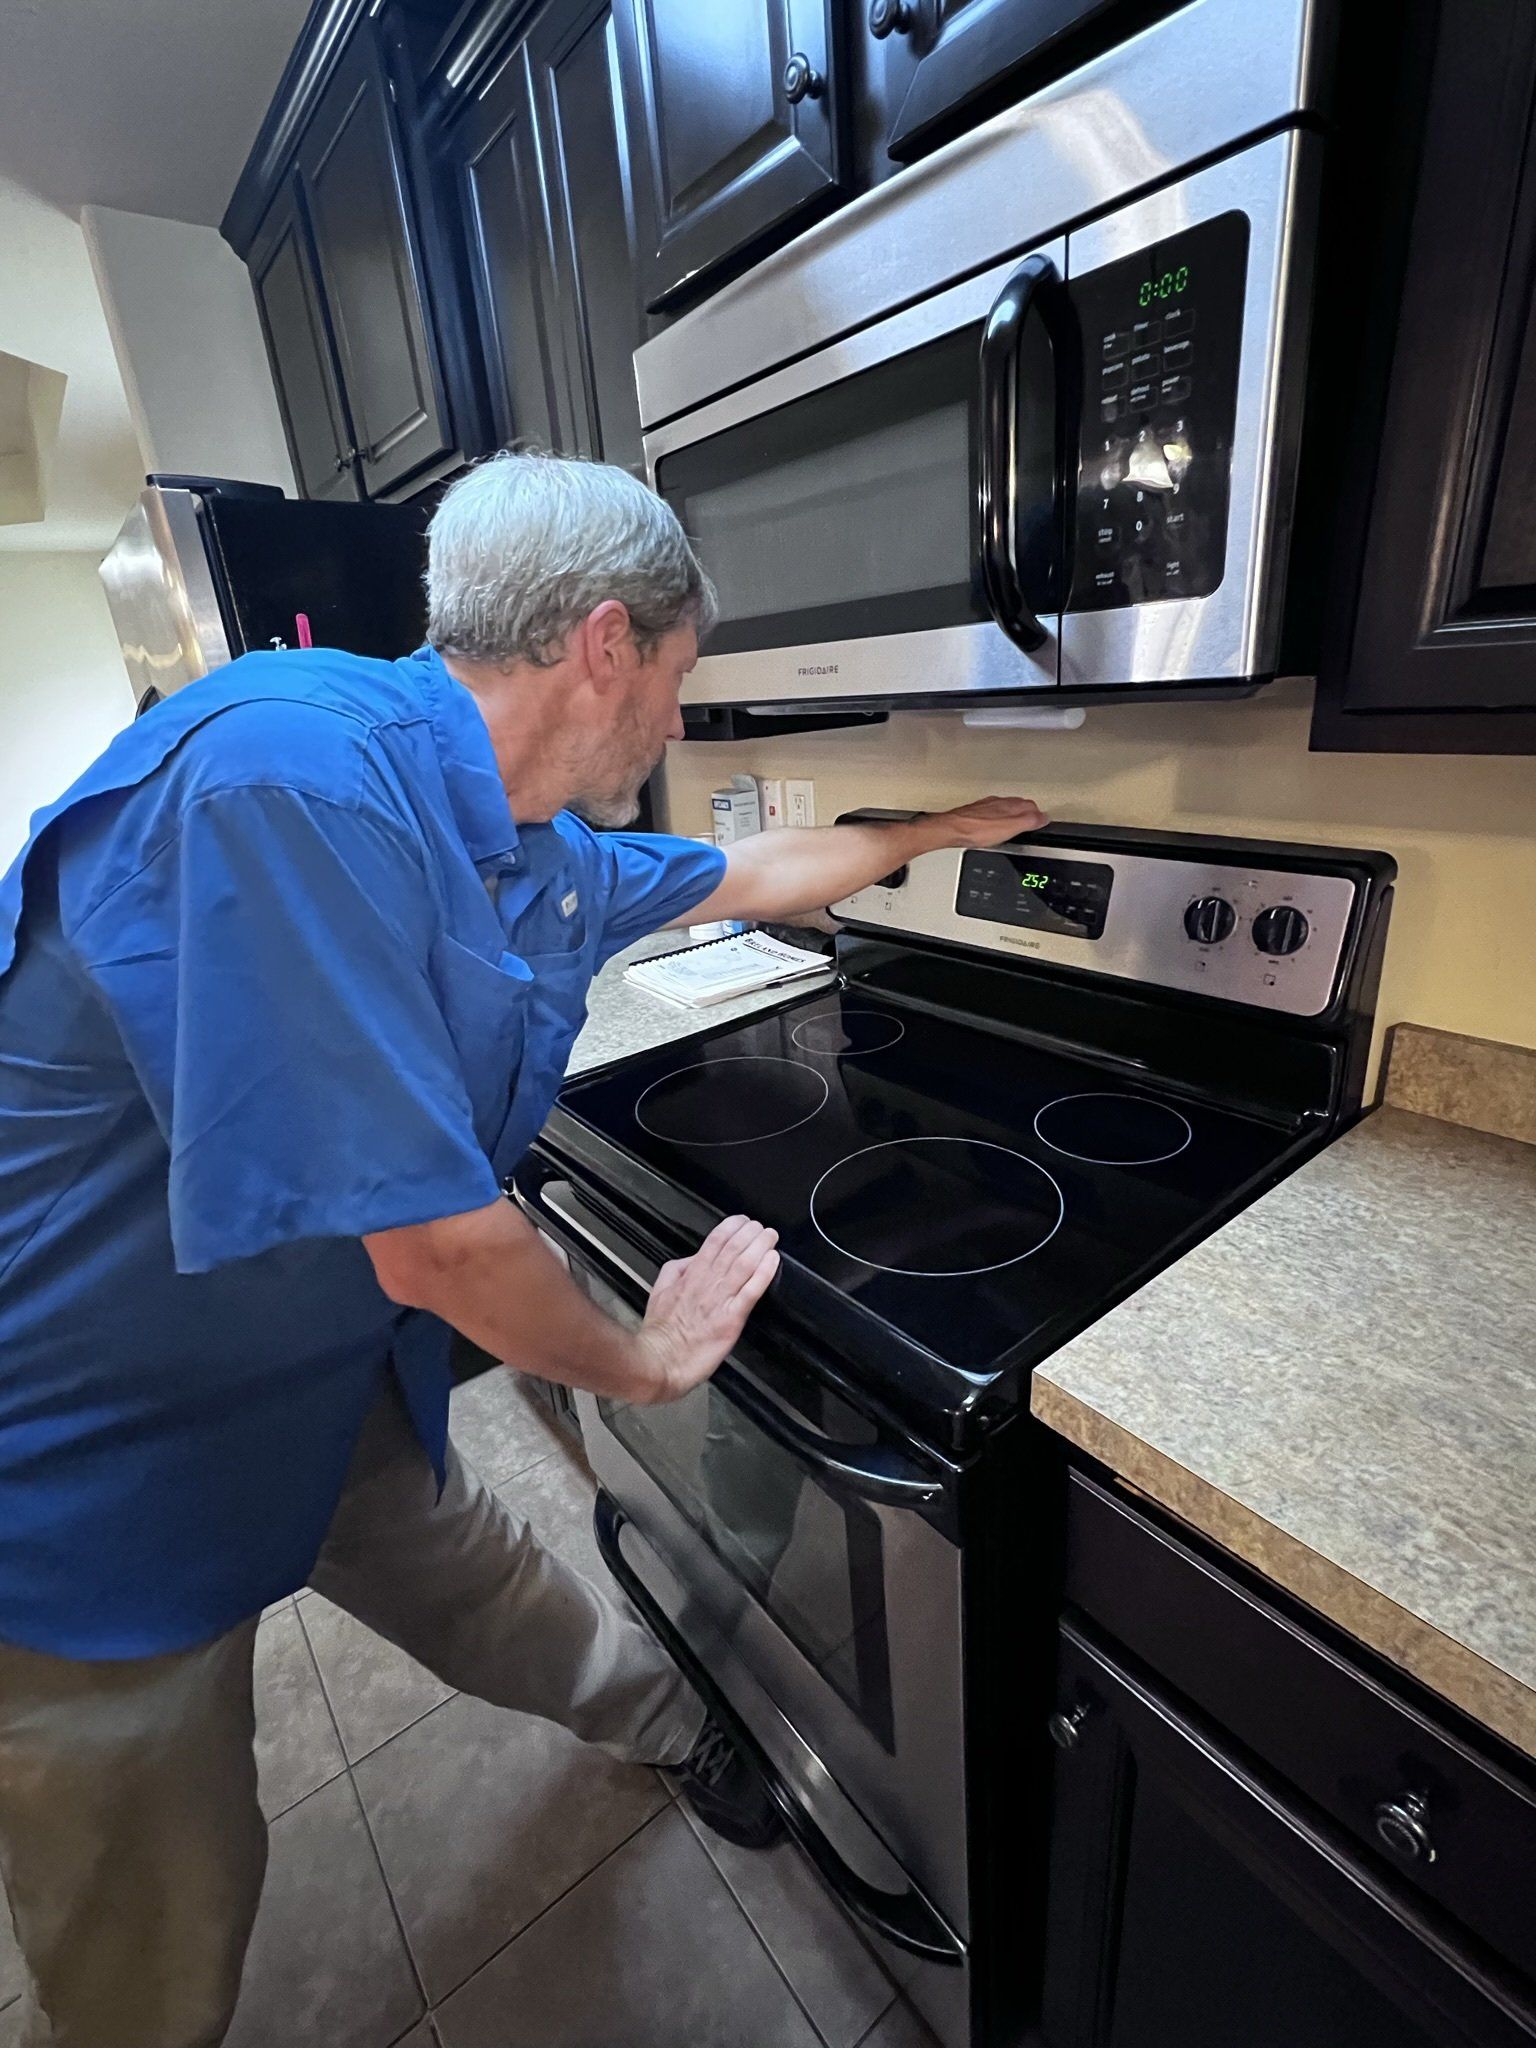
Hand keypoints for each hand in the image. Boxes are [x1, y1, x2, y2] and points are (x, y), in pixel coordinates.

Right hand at [634, 1214, 779, 1402]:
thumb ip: (678, 1270)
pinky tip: (772, 1261)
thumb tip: (693, 1258)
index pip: (714, 1242)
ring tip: (770, 1236)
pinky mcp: (731, 1319)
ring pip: (743, 1264)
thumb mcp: (660, 1289)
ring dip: (759, 1246)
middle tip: (761, 1226)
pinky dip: (763, 1274)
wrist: (660, 1361)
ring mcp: (720, 1300)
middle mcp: (707, 1283)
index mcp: (691, 1275)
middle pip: (732, 1249)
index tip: (743, 1221)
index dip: (732, 1227)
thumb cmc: (661, 1331)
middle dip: (750, 1233)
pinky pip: (750, 1291)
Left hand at [918, 795, 1048, 849]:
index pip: (1031, 806)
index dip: (1038, 815)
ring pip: (1005, 806)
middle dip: (1028, 811)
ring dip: (1013, 812)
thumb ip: (1028, 821)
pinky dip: (998, 816)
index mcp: (1009, 805)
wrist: (952, 829)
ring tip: (1017, 820)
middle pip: (1019, 804)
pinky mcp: (975, 813)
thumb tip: (1044, 817)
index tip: (1042, 821)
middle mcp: (998, 803)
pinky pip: (992, 811)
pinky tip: (995, 823)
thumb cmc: (977, 829)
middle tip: (1033, 820)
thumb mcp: (1009, 828)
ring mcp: (986, 806)